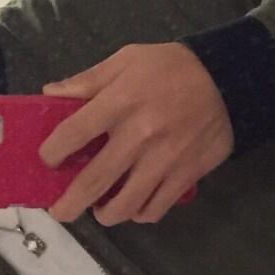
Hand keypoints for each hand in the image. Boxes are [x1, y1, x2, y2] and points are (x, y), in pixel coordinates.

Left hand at [38, 42, 233, 225]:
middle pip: (93, 182)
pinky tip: (134, 207)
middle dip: (69, 205)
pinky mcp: (185, 174)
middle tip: (60, 212)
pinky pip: (156, 208)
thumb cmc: (171, 67)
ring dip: (105, 215)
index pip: (73, 134)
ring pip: (125, 205)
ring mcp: (164, 160)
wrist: (227, 79)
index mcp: (119, 102)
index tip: (47, 161)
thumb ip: (88, 80)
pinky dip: (140, 213)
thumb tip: (49, 94)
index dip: (52, 153)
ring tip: (100, 212)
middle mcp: (138, 136)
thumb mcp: (127, 59)